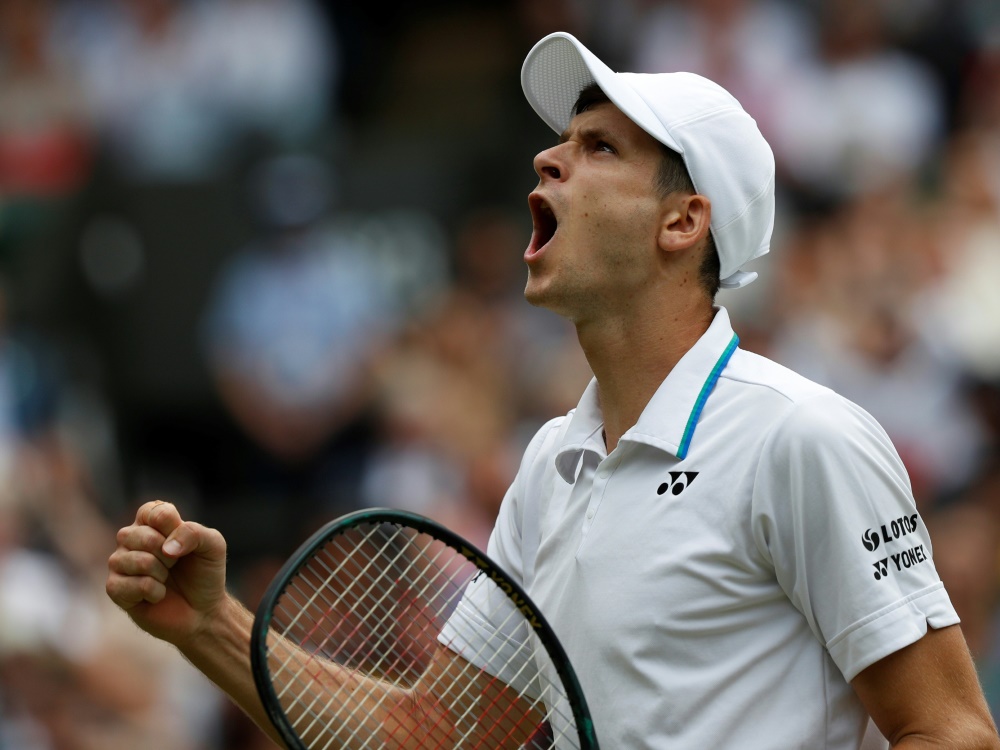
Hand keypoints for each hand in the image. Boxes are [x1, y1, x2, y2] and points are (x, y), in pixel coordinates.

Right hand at [106, 500, 227, 647]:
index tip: (184, 543)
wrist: (202, 610)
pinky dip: (154, 592)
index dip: (174, 529)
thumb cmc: (205, 573)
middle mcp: (131, 537)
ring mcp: (120, 562)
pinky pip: (132, 585)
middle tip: (175, 565)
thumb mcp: (213, 545)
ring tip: (166, 579)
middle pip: (143, 536)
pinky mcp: (115, 588)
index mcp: (152, 521)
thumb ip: (194, 533)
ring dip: (162, 573)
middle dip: (169, 555)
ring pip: (137, 560)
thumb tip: (166, 548)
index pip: (154, 511)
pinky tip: (157, 595)